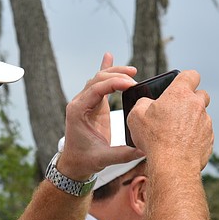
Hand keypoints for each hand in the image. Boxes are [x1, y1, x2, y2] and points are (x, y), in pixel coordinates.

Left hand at [58, 53, 141, 179]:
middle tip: (134, 77)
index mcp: (77, 111)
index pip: (96, 89)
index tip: (131, 84)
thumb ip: (124, 154)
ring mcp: (85, 102)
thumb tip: (144, 148)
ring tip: (132, 71)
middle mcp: (79, 103)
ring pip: (99, 79)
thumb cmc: (85, 160)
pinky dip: (105, 71)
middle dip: (116, 75)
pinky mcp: (93, 105)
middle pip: (97, 79)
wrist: (74, 163)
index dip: (114, 83)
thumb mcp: (104, 158)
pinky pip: (99, 84)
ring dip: (114, 73)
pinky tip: (108, 56)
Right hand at [126, 68, 212, 168]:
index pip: (190, 75)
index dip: (185, 79)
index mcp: (180, 94)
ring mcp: (206, 122)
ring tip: (174, 133)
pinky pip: (203, 133)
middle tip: (175, 111)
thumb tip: (147, 103)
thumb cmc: (154, 139)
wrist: (172, 164)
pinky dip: (194, 136)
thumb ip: (142, 103)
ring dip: (191, 121)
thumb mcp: (136, 116)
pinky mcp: (209, 139)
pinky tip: (180, 145)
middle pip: (201, 94)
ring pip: (201, 116)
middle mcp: (197, 105)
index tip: (179, 85)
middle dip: (190, 100)